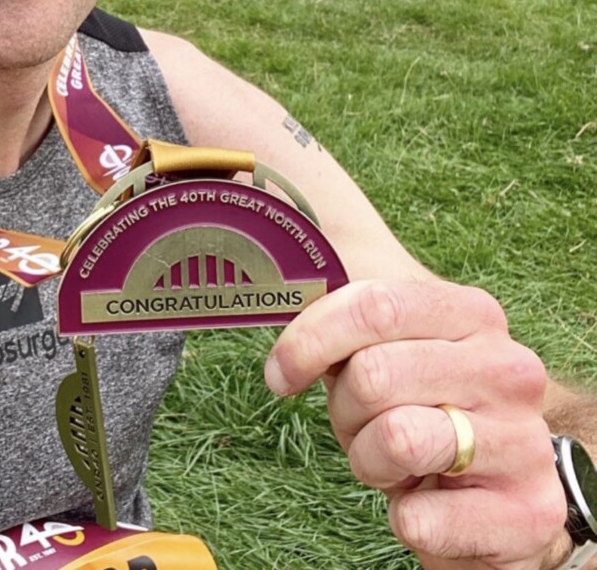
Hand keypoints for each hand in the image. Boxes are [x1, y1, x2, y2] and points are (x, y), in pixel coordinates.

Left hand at [264, 279, 570, 568]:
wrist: (497, 497)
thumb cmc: (421, 409)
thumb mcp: (386, 349)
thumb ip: (343, 317)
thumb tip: (281, 291)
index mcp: (471, 314)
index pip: (376, 305)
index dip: (311, 340)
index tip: (280, 374)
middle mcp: (507, 368)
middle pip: (374, 373)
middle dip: (344, 410)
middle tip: (362, 426)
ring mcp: (524, 440)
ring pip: (397, 439)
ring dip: (369, 462)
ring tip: (393, 464)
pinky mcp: (529, 513)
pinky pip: (419, 518)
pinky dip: (405, 518)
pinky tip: (427, 505)